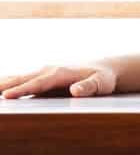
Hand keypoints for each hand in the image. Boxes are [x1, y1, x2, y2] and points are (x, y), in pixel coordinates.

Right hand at [0, 64, 116, 98]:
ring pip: (19, 78)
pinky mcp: (42, 79)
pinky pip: (22, 81)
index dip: (22, 90)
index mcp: (61, 73)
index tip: (7, 96)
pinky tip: (0, 89)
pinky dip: (8, 84)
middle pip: (23, 79)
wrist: (103, 70)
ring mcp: (44, 74)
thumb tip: (75, 90)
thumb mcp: (101, 84)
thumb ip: (89, 87)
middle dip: (6, 85)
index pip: (38, 83)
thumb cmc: (102, 78)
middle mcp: (49, 71)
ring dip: (4, 83)